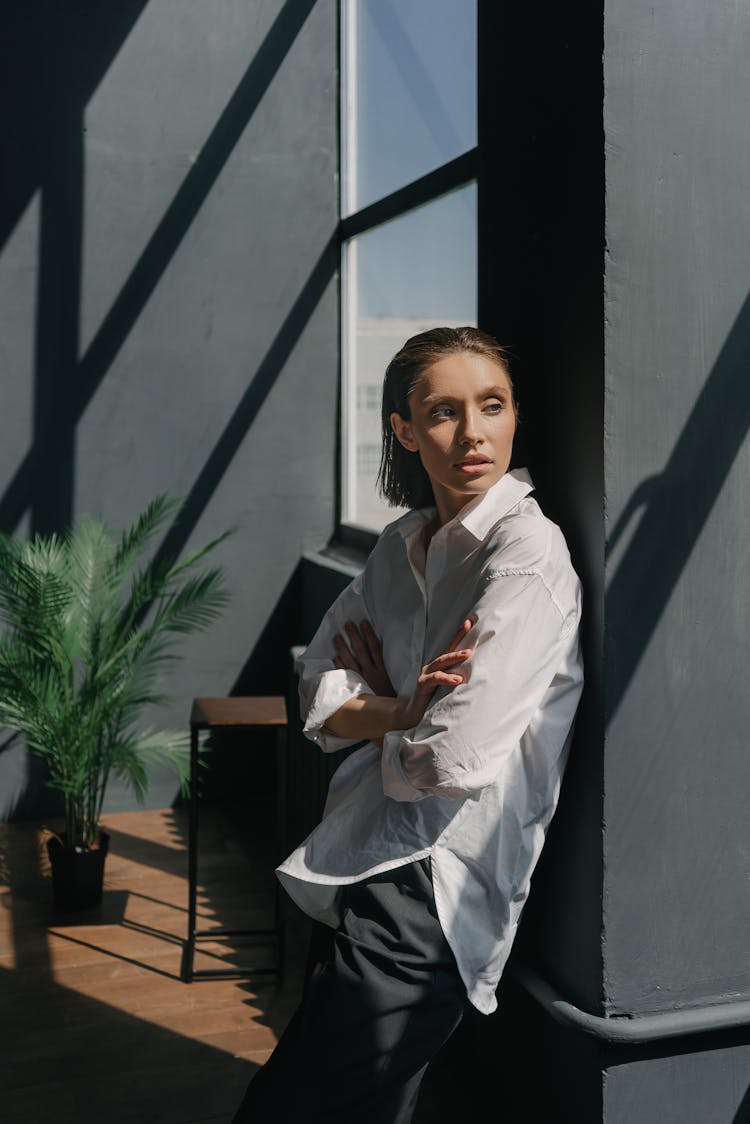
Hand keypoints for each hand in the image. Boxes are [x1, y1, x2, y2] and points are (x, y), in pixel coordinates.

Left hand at [333, 619, 395, 696]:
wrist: (387, 718)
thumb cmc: (389, 700)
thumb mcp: (391, 684)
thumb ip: (385, 671)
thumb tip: (381, 658)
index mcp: (382, 671)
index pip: (375, 648)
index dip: (369, 634)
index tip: (364, 623)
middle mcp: (370, 673)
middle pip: (361, 650)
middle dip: (354, 636)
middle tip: (347, 624)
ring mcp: (361, 681)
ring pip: (350, 660)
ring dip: (342, 647)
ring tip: (336, 637)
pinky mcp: (355, 688)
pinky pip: (344, 674)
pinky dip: (339, 664)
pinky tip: (334, 656)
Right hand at [396, 616, 475, 730]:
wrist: (412, 716)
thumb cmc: (432, 702)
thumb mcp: (447, 689)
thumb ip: (457, 679)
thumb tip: (479, 674)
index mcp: (439, 667)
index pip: (451, 647)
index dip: (460, 634)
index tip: (471, 621)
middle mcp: (431, 667)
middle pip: (447, 650)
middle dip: (459, 638)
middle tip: (471, 627)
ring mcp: (425, 675)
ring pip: (441, 662)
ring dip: (455, 657)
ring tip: (468, 654)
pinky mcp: (422, 685)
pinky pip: (435, 679)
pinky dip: (446, 678)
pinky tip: (457, 680)